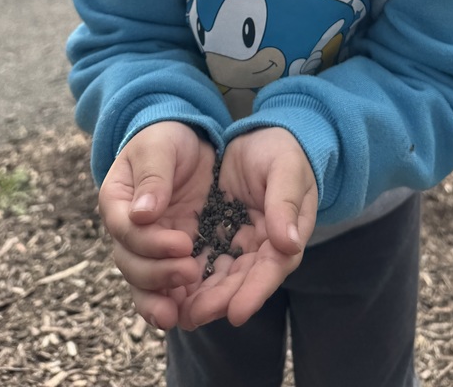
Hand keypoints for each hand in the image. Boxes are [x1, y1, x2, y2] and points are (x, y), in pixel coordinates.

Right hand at [98, 121, 215, 329]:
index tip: (183, 243)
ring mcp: (147, 245)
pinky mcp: (168, 255)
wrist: (185, 142)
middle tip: (190, 270)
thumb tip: (142, 214)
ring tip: (180, 313)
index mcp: (117, 200)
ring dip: (158, 298)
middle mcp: (126, 229)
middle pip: (130, 263)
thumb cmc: (166, 138)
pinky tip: (184, 316)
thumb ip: (153, 177)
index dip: (151, 242)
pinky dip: (170, 302)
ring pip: (142, 282)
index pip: (125, 230)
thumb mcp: (160, 147)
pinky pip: (162, 286)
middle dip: (158, 272)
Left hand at [179, 127, 317, 328]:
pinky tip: (163, 291)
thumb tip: (289, 244)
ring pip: (215, 279)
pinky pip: (196, 262)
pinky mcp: (210, 237)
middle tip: (193, 315)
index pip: (272, 269)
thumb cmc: (281, 152)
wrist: (260, 138)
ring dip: (197, 297)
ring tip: (175, 312)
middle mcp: (259, 249)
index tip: (236, 313)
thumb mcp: (286, 169)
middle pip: (239, 282)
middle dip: (217, 301)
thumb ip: (285, 203)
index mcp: (285, 235)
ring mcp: (233, 245)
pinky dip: (181, 278)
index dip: (255, 292)